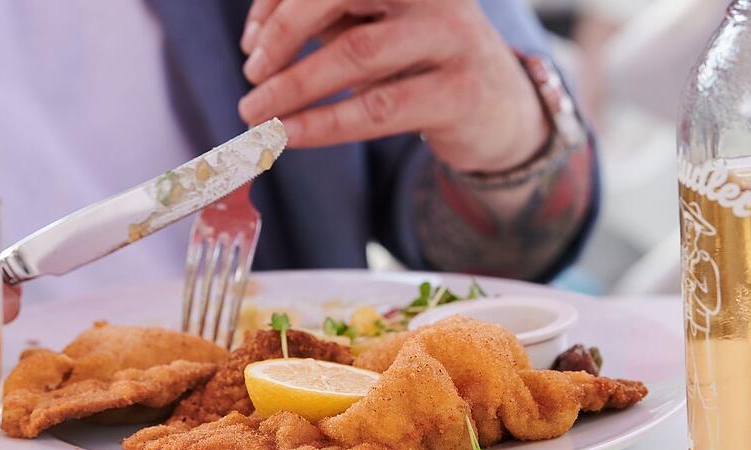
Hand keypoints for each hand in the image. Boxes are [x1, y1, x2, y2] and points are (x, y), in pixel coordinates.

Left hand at [238, 0, 549, 171]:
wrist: (500, 110)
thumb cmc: (422, 62)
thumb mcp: (376, 27)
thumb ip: (327, 20)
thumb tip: (258, 39)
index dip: (277, 4)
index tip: (250, 43)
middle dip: (283, 33)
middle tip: (252, 72)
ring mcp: (451, 38)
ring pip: (355, 54)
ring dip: (293, 86)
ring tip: (255, 112)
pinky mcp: (458, 93)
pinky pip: (377, 109)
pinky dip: (323, 123)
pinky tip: (290, 134)